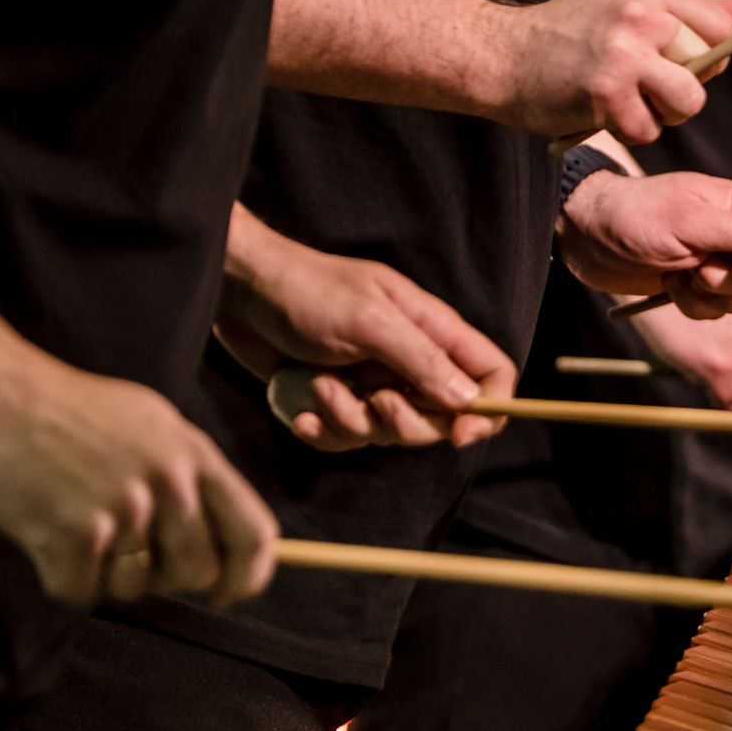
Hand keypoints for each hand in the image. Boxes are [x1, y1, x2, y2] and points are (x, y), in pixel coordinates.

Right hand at [0, 358, 278, 605]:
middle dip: (163, 577)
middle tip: (125, 554)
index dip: (247, 577)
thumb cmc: (68, 409)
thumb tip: (222, 537)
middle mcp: (169, 482)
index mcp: (194, 453)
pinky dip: (61, 574)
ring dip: (106, 573)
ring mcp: (123, 508)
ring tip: (79, 524)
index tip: (226, 594)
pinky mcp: (73, 534)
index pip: (254, 533)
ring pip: (135, 587)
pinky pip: (81, 591)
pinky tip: (45, 531)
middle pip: (196, 572)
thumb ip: (189, 474)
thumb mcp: (151, 423)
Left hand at [217, 208, 516, 450]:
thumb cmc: (308, 291)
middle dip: (406, 423)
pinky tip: (302, 410)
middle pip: (442, 418)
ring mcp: (374, 382)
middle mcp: (410, 360)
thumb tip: (469, 400)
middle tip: (374, 402)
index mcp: (433, 330)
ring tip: (321, 387)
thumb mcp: (370, 321)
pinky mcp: (338, 400)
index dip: (489, 408)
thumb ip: (422, 360)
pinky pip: (346, 438)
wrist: (241, 292)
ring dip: (351, 421)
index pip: (490, 373)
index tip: (461, 432)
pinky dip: (323, 431)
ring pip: (389, 433)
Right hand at [501, 0, 731, 143]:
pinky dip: (632, 131)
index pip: (721, 25)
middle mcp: (641, 15)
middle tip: (649, 84)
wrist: (501, 54)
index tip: (686, 60)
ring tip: (634, 103)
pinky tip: (605, 114)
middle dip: (688, 85)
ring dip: (666, 114)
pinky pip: (649, 130)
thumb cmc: (570, 32)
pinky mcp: (606, 93)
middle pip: (709, 64)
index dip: (712, 51)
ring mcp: (624, 54)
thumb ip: (695, 9)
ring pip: (689, 101)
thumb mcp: (631, 4)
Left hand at [558, 170, 731, 317]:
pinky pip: (713, 311)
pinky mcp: (695, 286)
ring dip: (707, 297)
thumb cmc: (634, 215)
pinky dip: (690, 304)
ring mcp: (714, 263)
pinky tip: (668, 284)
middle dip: (729, 284)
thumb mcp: (688, 221)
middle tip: (698, 272)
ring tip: (677, 276)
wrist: (585, 235)